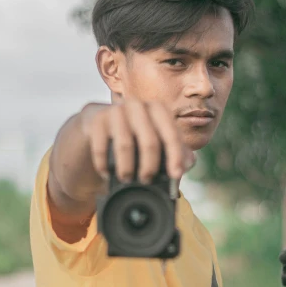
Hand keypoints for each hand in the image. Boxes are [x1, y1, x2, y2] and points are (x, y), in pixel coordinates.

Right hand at [79, 100, 195, 184]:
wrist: (102, 126)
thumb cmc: (136, 136)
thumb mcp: (158, 141)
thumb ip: (178, 152)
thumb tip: (188, 163)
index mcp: (158, 110)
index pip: (171, 134)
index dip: (175, 156)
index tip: (176, 176)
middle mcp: (138, 106)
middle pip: (149, 141)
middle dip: (150, 166)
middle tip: (146, 181)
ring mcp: (116, 111)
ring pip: (125, 144)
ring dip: (127, 168)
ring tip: (127, 179)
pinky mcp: (97, 119)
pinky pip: (102, 146)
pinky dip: (104, 164)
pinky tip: (106, 174)